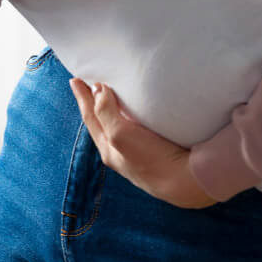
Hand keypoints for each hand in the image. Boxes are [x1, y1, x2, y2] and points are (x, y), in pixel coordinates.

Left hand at [69, 77, 217, 209]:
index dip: (82, 98)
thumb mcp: (121, 134)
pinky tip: (139, 113)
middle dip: (94, 103)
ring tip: (111, 94)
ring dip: (112, 109)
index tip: (75, 79)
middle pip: (101, 122)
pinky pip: (136, 130)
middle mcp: (120, 153)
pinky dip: (131, 116)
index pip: (90, 117)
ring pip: (118, 127)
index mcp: (109, 149)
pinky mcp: (156, 151)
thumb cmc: (153, 159)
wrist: (187, 181)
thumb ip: (106, 112)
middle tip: (88, 84)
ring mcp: (138, 154)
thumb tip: (97, 90)